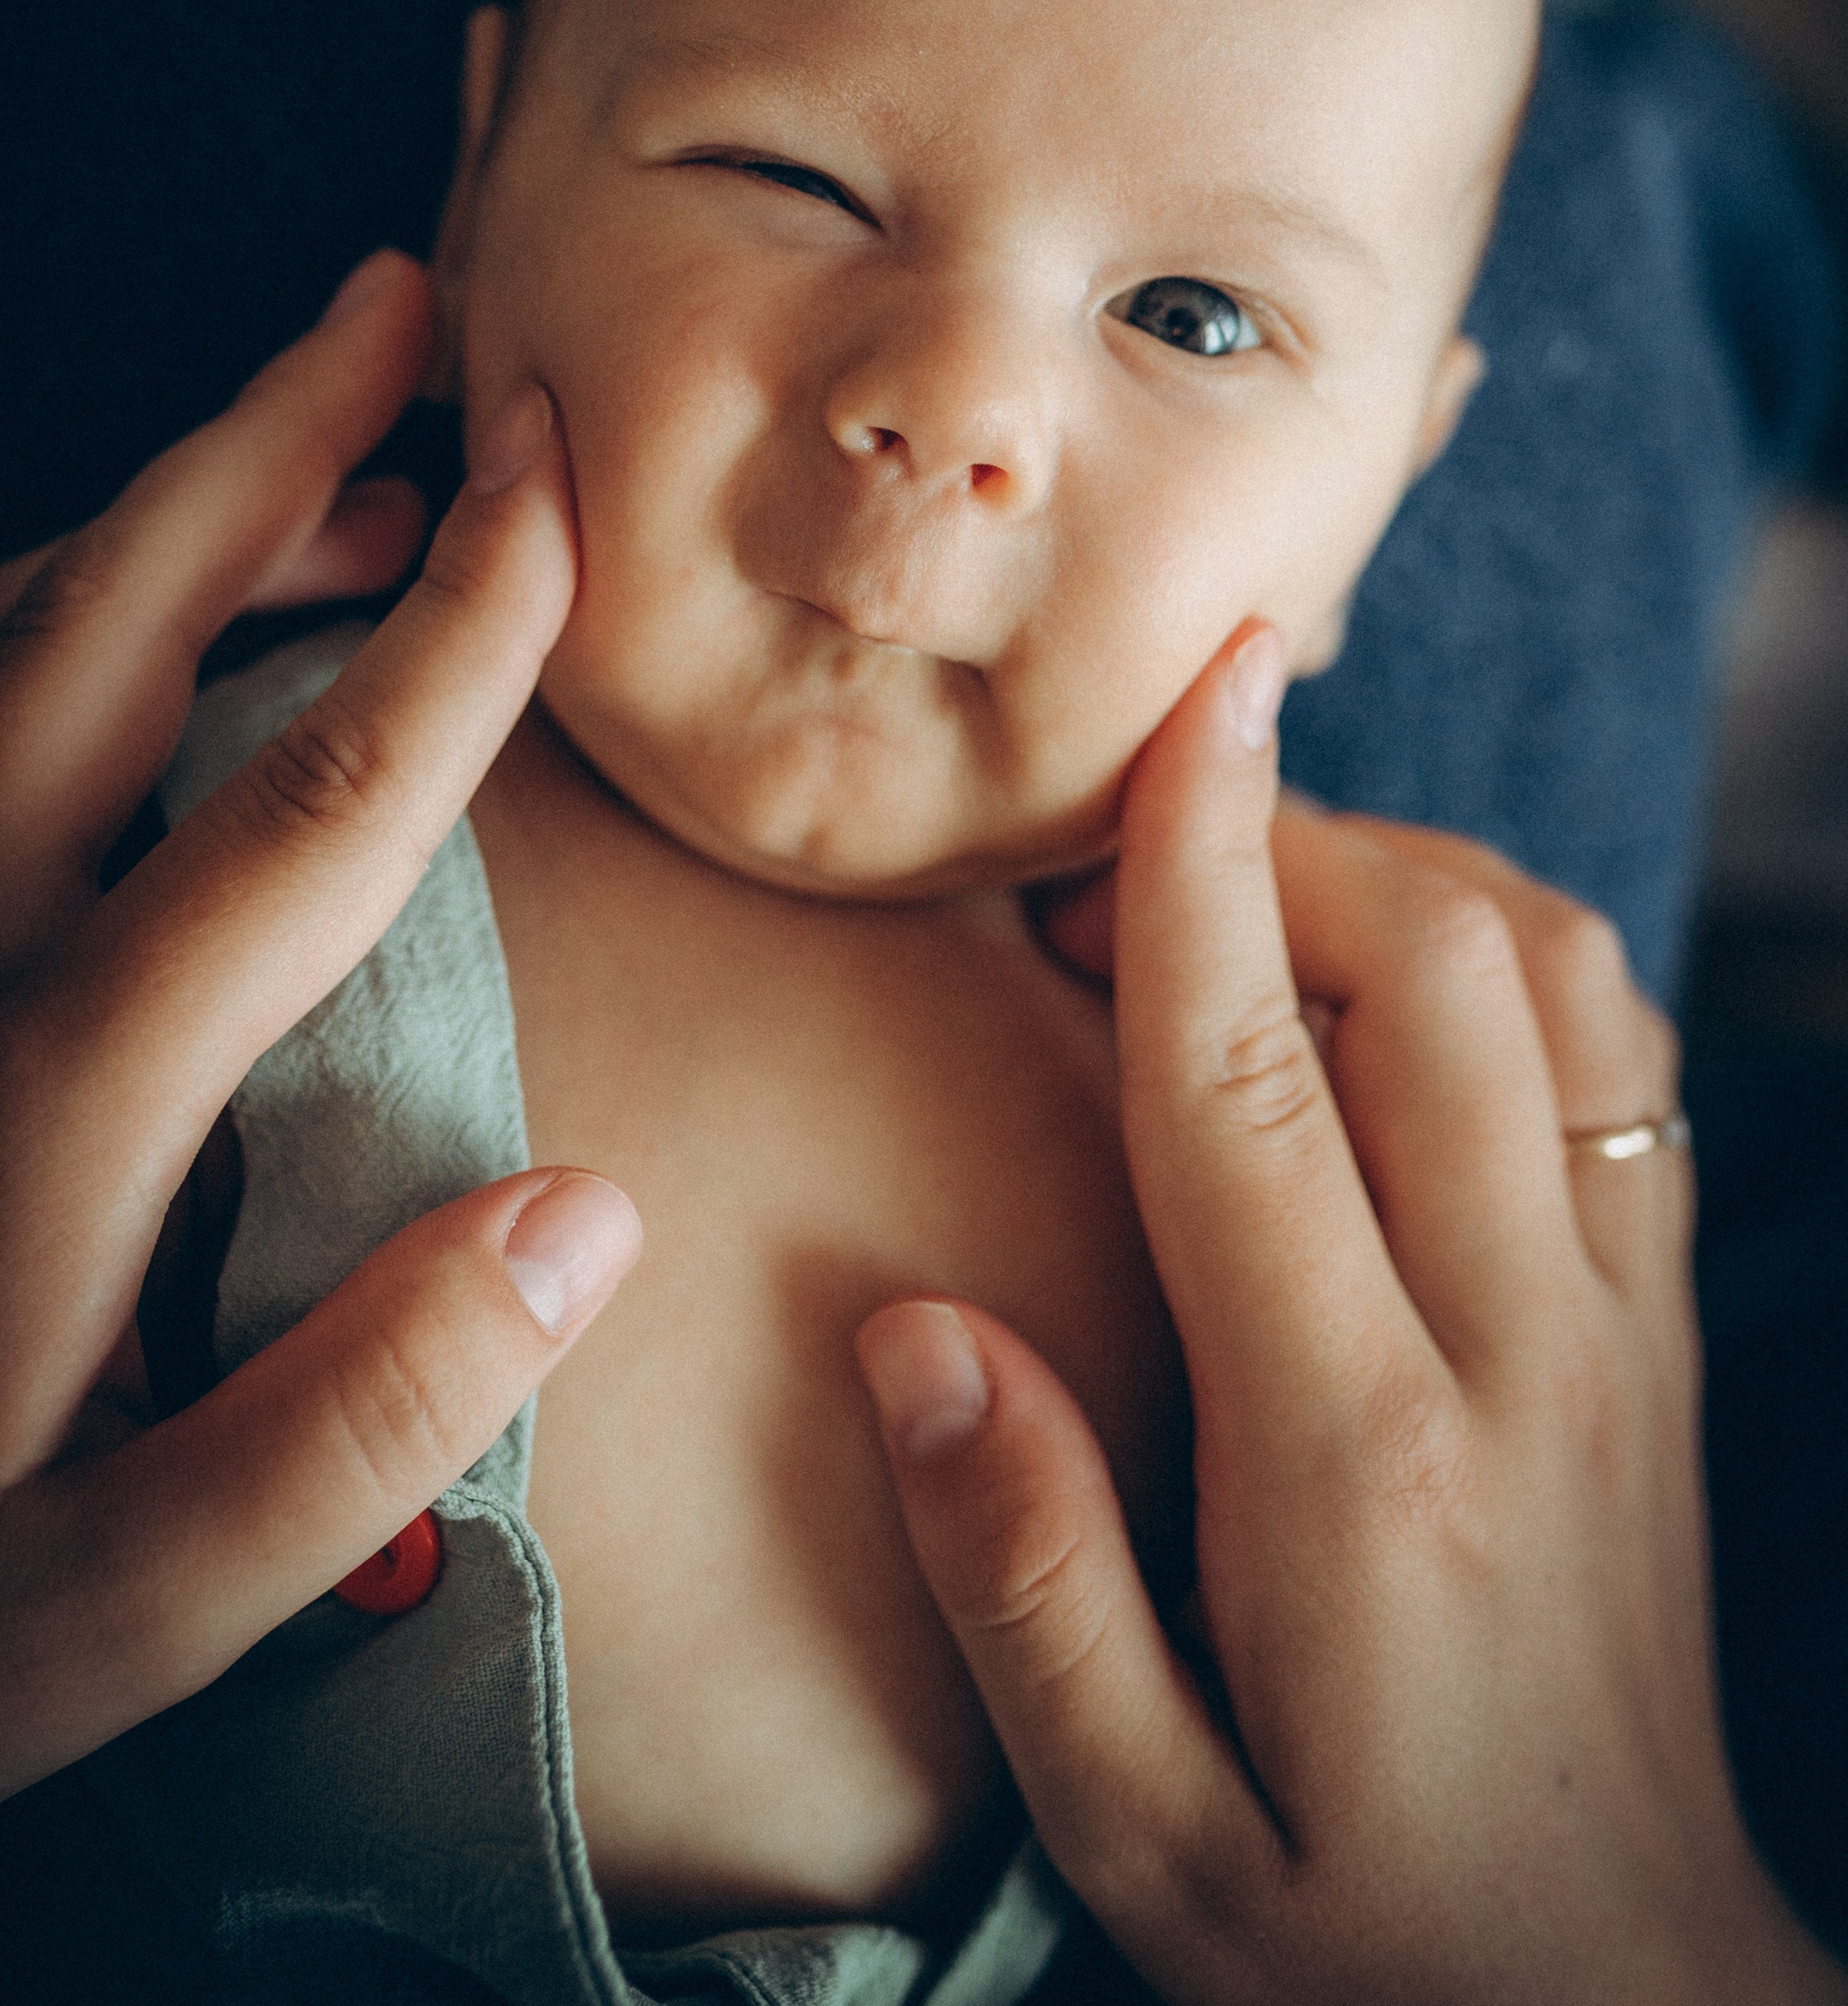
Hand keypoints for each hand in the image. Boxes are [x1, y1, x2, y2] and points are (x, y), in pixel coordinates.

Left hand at [0, 255, 639, 1852]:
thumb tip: (588, 1217)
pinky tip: (148, 608)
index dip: (459, 620)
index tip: (561, 483)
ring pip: (8, 634)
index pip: (311, 795)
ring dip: (178, 507)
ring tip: (341, 444)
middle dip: (280, 440)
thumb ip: (355, 1426)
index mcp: (43, 1095)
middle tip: (411, 304)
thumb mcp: (124, 1610)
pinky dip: (66, 597)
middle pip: (114, 624)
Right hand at [858, 625, 1842, 2005]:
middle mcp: (1515, 1349)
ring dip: (1402, 872)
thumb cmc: (1361, 1939)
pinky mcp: (1661, 1331)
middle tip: (1113, 865)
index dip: (1203, 866)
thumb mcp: (1143, 1834)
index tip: (1181, 695)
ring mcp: (1620, 1326)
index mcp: (1352, 1459)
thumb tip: (914, 1329)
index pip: (1254, 1087)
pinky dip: (1508, 952)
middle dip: (1282, 833)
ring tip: (1247, 893)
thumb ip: (1025, 1577)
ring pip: (1553, 981)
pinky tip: (1392, 987)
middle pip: (1430, 970)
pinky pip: (1615, 1058)